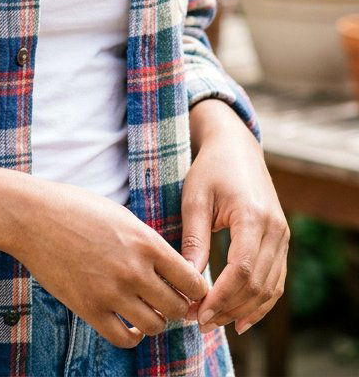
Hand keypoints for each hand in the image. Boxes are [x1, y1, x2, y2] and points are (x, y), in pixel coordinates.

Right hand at [11, 178, 208, 348]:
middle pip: (178, 307)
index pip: (192, 280)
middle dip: (178, 306)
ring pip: (155, 326)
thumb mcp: (122, 217)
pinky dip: (133, 336)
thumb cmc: (77, 208)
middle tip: (168, 301)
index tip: (188, 289)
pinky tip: (130, 325)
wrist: (33, 216)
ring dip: (156, 321)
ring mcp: (112, 292)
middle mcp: (134, 270)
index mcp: (146, 242)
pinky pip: (125, 338)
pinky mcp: (90, 309)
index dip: (195, 289)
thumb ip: (148, 243)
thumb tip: (173, 269)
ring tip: (147, 310)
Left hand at [181, 99, 289, 335]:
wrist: (236, 148)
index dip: (221, 297)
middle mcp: (275, 229)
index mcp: (252, 216)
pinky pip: (276, 281)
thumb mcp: (195, 199)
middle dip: (228, 308)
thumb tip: (187, 281)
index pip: (241, 270)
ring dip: (243, 310)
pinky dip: (260, 303)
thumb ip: (194, 240)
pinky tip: (240, 318)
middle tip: (199, 323)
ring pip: (270, 287)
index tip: (197, 313)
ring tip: (214, 322)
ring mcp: (283, 236)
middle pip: (257, 284)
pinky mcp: (282, 241)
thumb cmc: (210, 170)